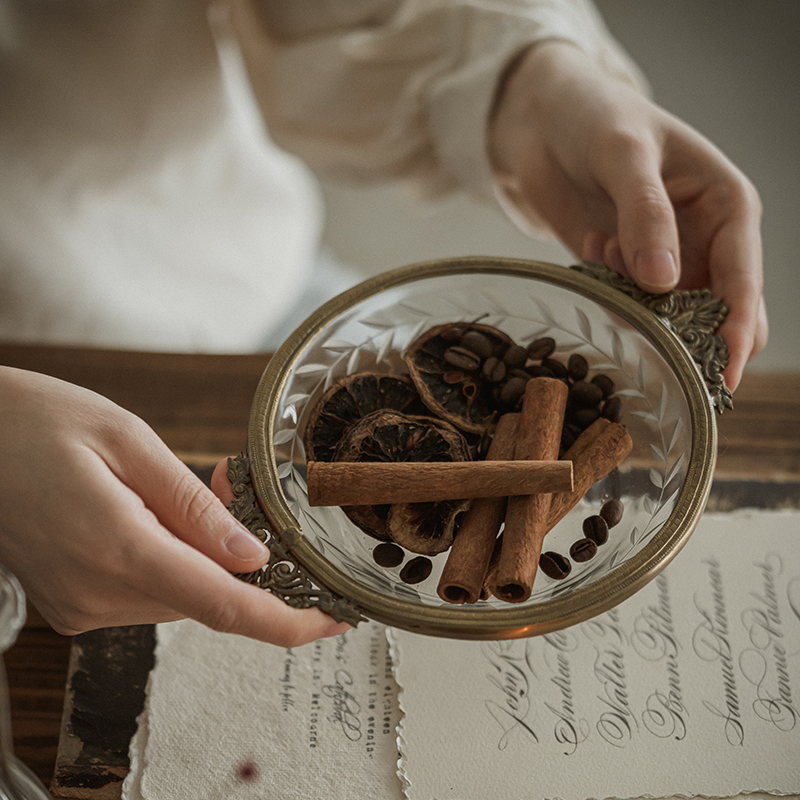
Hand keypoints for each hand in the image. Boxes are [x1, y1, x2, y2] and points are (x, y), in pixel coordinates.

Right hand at [0, 367, 347, 644]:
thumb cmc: (34, 422)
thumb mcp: (128, 440)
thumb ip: (195, 505)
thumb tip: (253, 555)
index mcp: (117, 548)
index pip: (223, 606)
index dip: (288, 621)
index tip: (334, 621)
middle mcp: (96, 593)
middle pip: (206, 595)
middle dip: (237, 553)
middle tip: (227, 485)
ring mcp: (79, 605)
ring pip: (178, 593)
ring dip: (201, 552)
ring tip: (179, 487)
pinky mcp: (71, 602)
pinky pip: (145, 590)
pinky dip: (168, 558)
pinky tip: (151, 512)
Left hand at [489, 41, 765, 389]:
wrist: (545, 124)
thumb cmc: (596, 117)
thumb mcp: (623, 152)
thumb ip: (644, 214)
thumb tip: (663, 282)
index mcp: (727, 207)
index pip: (744, 281)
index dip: (737, 329)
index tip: (724, 374)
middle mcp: (703, 242)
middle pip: (720, 315)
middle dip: (692, 336)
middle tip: (647, 331)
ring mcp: (664, 262)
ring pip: (671, 319)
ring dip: (638, 307)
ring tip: (606, 249)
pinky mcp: (624, 273)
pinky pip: (627, 308)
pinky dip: (610, 295)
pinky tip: (593, 246)